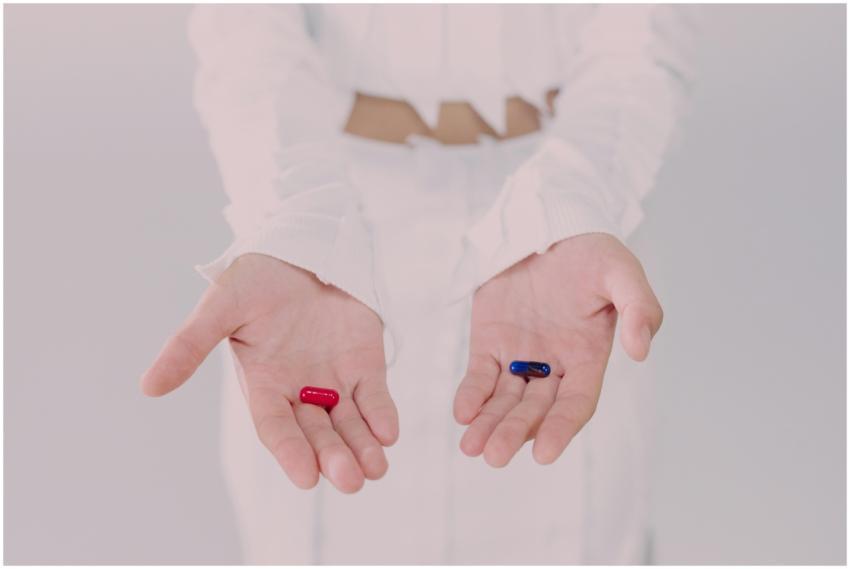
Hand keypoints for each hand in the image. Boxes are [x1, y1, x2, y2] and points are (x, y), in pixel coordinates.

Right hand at [140, 253, 397, 492]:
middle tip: (351, 481)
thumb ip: (189, 345)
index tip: (306, 478)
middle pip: (317, 434)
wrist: (300, 246)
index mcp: (264, 384)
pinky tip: (388, 434)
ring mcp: (334, 378)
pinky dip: (381, 415)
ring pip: (349, 424)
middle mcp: (300, 390)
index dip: (290, 452)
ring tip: (374, 470)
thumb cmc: (255, 278)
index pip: (276, 427)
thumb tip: (148, 387)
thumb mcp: (219, 307)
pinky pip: (374, 396)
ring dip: (361, 447)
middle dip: (333, 457)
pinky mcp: (364, 364)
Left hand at [453, 233, 662, 466]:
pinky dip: (471, 395)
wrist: (549, 223)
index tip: (545, 454)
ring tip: (472, 448)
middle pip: (535, 410)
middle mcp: (553, 365)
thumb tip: (640, 350)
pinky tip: (462, 413)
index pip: (576, 404)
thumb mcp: (622, 271)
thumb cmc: (591, 252)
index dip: (561, 429)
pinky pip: (479, 375)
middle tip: (495, 456)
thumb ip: (640, 308)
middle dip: (516, 432)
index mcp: (587, 357)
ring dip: (489, 424)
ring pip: (504, 400)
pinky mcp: (490, 341)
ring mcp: (519, 355)